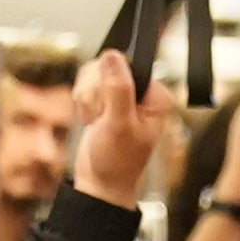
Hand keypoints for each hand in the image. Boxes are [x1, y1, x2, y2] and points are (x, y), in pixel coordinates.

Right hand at [70, 45, 170, 209]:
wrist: (100, 184)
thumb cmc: (116, 163)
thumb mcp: (118, 124)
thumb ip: (118, 88)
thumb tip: (112, 56)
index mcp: (155, 96)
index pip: (126, 64)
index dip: (108, 82)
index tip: (106, 107)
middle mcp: (141, 93)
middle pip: (107, 66)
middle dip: (95, 93)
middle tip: (100, 117)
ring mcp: (123, 95)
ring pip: (94, 74)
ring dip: (87, 99)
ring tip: (96, 121)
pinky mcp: (107, 100)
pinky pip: (87, 85)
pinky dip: (83, 103)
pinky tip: (91, 121)